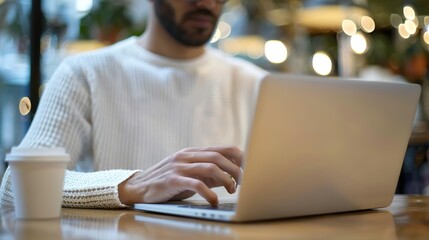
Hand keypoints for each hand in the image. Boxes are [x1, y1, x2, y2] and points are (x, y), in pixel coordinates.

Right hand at [118, 145, 241, 205]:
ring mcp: (179, 167)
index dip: (239, 157)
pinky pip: (196, 184)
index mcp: (193, 152)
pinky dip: (209, 193)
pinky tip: (214, 201)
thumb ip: (208, 172)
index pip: (223, 148)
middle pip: (219, 157)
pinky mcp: (172, 180)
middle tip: (243, 182)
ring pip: (210, 167)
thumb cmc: (168, 181)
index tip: (249, 169)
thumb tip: (232, 176)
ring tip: (232, 190)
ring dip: (226, 179)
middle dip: (236, 169)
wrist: (138, 187)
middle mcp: (187, 156)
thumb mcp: (189, 173)